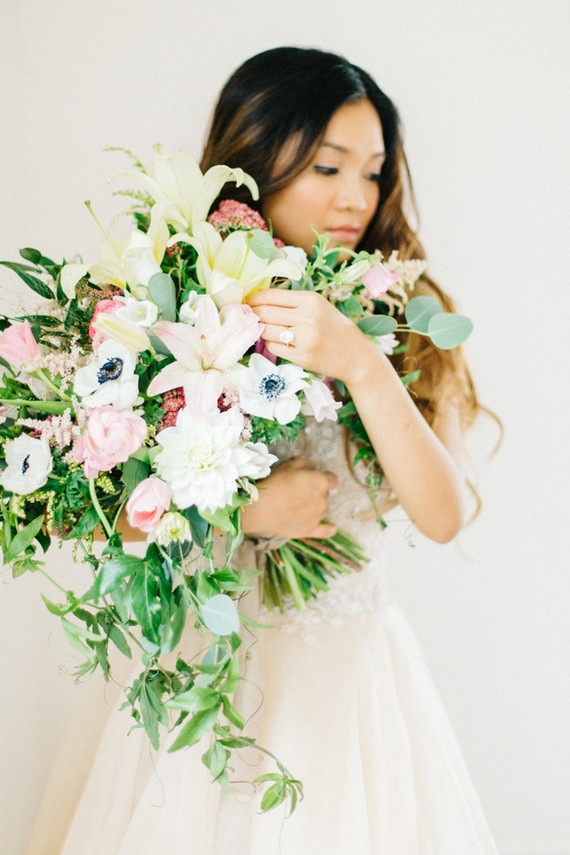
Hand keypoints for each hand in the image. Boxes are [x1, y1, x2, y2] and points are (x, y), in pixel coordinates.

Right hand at [241, 456, 338, 538]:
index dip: (325, 477)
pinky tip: (332, 527)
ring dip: (315, 507)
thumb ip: (299, 463)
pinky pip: (325, 531)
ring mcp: (317, 516)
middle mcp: (322, 499)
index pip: (332, 479)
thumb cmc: (274, 484)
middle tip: (298, 491)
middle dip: (315, 492)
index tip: (315, 478)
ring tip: (298, 506)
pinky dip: (329, 529)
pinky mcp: (310, 530)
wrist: (261, 508)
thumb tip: (305, 461)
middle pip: (325, 494)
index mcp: (320, 482)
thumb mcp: (286, 468)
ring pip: (322, 510)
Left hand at [247, 290, 376, 383]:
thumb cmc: (333, 327)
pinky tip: (280, 342)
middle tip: (248, 316)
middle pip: (264, 313)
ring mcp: (304, 338)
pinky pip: (273, 347)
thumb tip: (257, 299)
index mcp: (310, 300)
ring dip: (261, 330)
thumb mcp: (318, 306)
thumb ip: (291, 302)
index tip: (246, 302)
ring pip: (265, 331)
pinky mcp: (302, 356)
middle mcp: (307, 317)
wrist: (355, 355)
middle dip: (252, 314)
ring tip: (267, 329)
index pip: (269, 296)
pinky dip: (271, 344)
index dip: (252, 299)